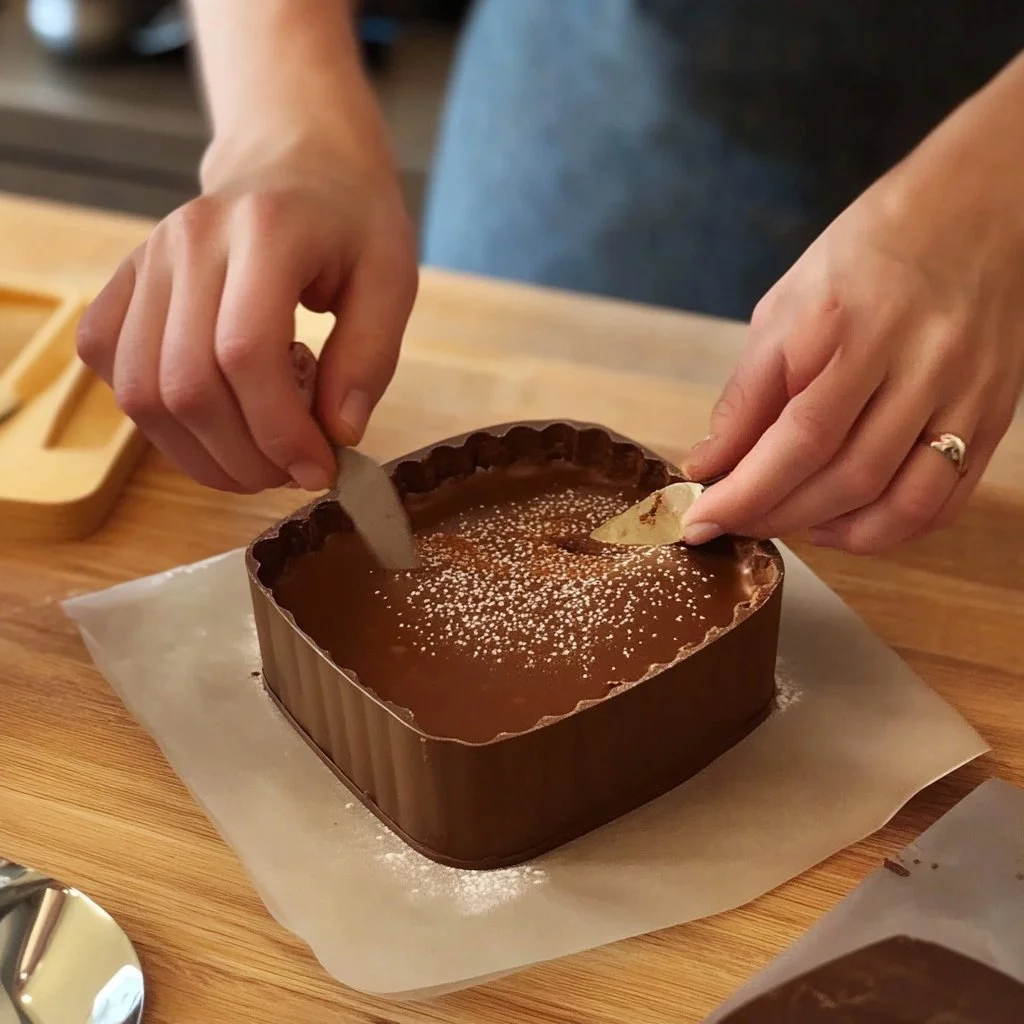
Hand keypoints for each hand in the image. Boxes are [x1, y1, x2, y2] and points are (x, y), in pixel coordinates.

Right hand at [77, 133, 416, 493]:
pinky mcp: (124, 281)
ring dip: (199, 453)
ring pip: (140, 390)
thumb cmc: (351, 220)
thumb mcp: (392, 278)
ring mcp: (147, 259)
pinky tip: (210, 423)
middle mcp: (190, 239)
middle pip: (186, 383)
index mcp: (266, 229)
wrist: (295, 159)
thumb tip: (339, 434)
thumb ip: (370, 357)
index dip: (279, 432)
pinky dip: (157, 419)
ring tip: (256, 460)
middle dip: (243, 456)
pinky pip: (112, 367)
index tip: (320, 469)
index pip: (245, 353)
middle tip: (291, 473)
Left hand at [680, 67, 1023, 554]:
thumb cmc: (862, 257)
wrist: (969, 213)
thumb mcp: (784, 309)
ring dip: (833, 534)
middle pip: (847, 477)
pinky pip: (946, 500)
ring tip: (787, 526)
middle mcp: (920, 365)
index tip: (700, 521)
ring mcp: (965, 394)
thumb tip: (708, 466)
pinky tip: (845, 524)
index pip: (799, 437)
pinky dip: (891, 529)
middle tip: (734, 523)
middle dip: (777, 515)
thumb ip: (746, 395)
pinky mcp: (994, 415)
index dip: (746, 492)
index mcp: (856, 329)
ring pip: (901, 501)